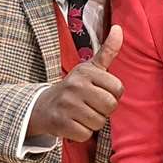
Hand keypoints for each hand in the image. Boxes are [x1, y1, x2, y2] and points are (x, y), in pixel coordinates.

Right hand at [25, 26, 123, 142]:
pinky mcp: (61, 123)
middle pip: (110, 106)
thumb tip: (119, 29)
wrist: (43, 106)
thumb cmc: (74, 87)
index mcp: (86, 72)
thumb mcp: (90, 67)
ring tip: (82, 114)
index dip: (113, 94)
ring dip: (93, 122)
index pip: (118, 88)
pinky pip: (86, 134)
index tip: (100, 92)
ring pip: (99, 122)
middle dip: (104, 110)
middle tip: (91, 105)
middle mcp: (75, 86)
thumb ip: (107, 51)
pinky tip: (74, 123)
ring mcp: (67, 105)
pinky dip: (82, 132)